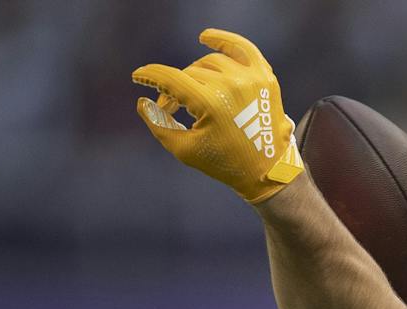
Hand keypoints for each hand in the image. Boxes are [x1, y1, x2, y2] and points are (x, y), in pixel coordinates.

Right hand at [132, 29, 303, 203]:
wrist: (268, 171)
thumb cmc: (224, 163)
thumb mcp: (184, 149)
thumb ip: (158, 124)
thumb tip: (142, 100)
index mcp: (211, 104)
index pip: (170, 79)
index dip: (149, 76)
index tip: (138, 77)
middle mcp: (231, 86)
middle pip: (189, 73)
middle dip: (176, 89)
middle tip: (173, 107)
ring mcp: (251, 80)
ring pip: (210, 62)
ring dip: (197, 74)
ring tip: (194, 91)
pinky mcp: (265, 78)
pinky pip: (243, 48)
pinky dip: (224, 41)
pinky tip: (206, 38)